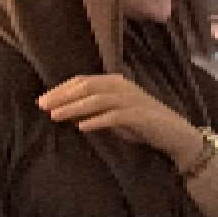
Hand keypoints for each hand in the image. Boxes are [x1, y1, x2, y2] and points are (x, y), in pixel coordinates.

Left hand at [38, 74, 203, 169]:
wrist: (176, 135)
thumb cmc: (143, 126)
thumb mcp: (115, 116)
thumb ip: (94, 110)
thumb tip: (65, 111)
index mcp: (118, 82)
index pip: (84, 81)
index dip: (61, 89)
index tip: (42, 100)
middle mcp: (124, 87)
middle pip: (88, 87)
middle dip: (62, 96)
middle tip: (42, 106)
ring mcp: (133, 100)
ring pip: (97, 99)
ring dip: (74, 108)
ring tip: (55, 116)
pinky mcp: (140, 115)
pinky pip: (114, 116)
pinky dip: (96, 121)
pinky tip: (82, 127)